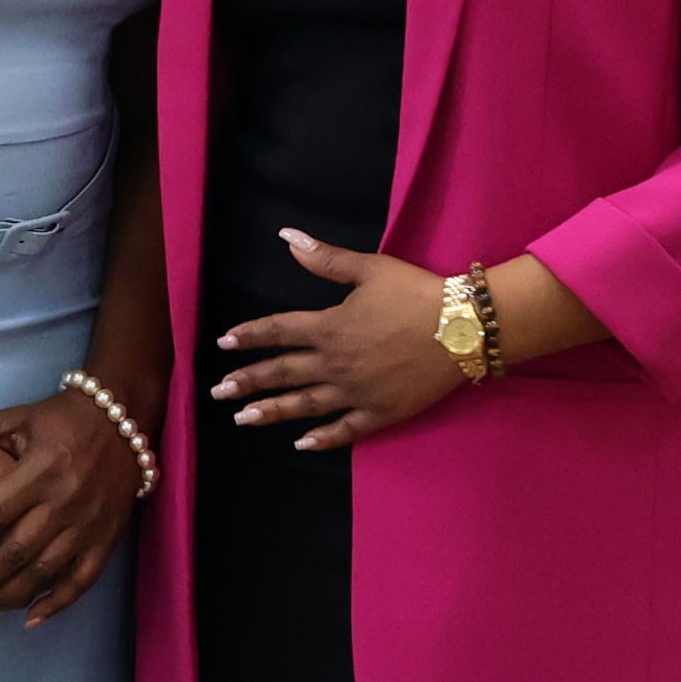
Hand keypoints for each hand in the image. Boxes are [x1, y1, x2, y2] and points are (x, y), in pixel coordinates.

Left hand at [0, 386, 141, 626]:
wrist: (125, 417)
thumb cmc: (62, 418)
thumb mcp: (17, 418)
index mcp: (40, 470)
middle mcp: (65, 501)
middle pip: (15, 551)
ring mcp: (89, 524)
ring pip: (44, 572)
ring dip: (7, 597)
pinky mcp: (107, 539)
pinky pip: (81, 580)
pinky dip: (56, 604)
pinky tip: (28, 619)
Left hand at [211, 230, 471, 452]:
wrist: (463, 328)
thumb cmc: (416, 293)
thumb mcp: (370, 268)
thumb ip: (325, 258)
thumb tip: (287, 237)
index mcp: (329, 327)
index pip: (278, 332)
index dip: (249, 337)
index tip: (223, 344)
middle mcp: (335, 363)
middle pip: (282, 372)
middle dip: (247, 381)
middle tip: (218, 393)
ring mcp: (356, 391)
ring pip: (304, 404)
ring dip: (271, 411)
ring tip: (242, 419)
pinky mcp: (380, 412)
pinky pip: (345, 429)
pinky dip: (322, 439)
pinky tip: (301, 444)